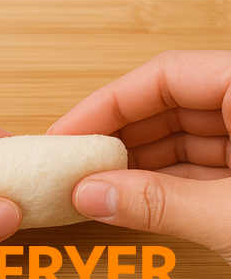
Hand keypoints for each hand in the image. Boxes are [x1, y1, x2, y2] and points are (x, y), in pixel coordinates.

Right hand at [48, 50, 230, 259]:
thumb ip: (160, 203)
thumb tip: (92, 195)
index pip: (165, 75)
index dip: (110, 104)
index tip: (68, 133)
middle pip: (173, 106)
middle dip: (122, 138)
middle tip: (76, 165)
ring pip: (188, 139)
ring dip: (141, 165)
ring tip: (98, 188)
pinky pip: (209, 167)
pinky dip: (171, 183)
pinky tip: (135, 200)